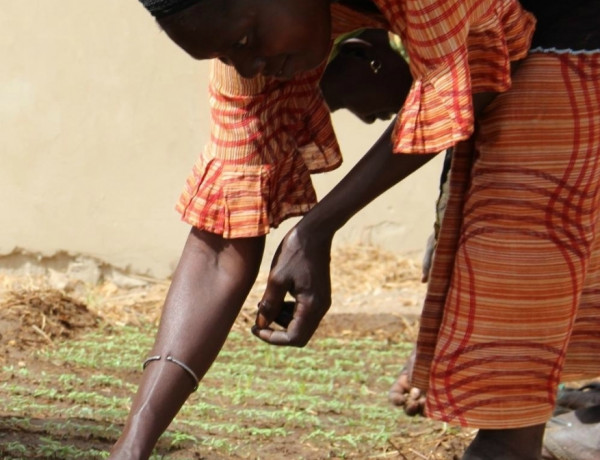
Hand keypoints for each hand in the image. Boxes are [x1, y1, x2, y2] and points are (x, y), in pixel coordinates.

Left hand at [252, 226, 331, 346]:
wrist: (315, 231)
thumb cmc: (295, 251)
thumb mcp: (276, 278)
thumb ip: (269, 305)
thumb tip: (261, 324)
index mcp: (312, 306)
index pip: (293, 338)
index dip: (272, 338)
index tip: (255, 328)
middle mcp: (321, 307)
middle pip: (298, 335)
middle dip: (277, 330)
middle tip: (258, 318)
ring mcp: (322, 301)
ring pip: (300, 324)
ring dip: (281, 319)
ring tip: (265, 303)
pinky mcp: (319, 294)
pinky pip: (303, 312)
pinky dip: (288, 310)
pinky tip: (277, 295)